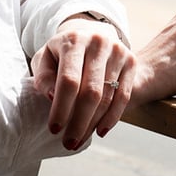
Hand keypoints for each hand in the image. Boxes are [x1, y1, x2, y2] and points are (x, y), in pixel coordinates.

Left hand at [30, 16, 135, 149]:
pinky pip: (124, 96)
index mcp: (74, 40)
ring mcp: (118, 51)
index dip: (61, 108)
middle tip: (69, 143)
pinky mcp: (131, 61)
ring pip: (107, 97)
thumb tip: (53, 97)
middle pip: (91, 92)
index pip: (69, 80)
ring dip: (93, 124)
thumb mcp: (45, 58)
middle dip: (79, 122)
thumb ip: (43, 77)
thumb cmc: (63, 52)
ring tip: (80, 140)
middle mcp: (98, 42)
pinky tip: (100, 131)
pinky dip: (112, 117)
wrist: (92, 33)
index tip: (54, 129)